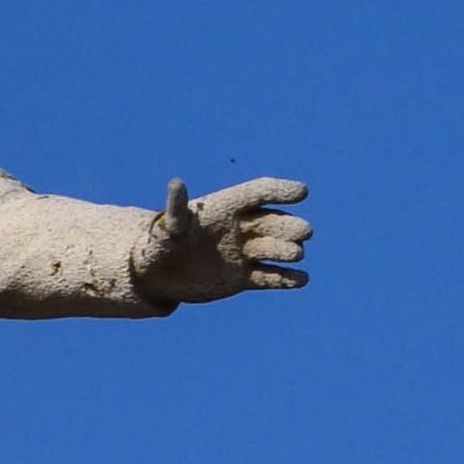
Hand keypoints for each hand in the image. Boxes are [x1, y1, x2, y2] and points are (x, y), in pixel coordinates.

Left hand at [138, 177, 312, 302]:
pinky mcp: (245, 278)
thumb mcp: (170, 227)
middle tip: (303, 232)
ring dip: (288, 251)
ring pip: (275, 249)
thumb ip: (177, 208)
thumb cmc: (161, 243)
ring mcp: (245, 253)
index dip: (281, 191)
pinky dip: (286, 280)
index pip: (260, 192)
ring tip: (294, 254)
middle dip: (289, 226)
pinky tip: (301, 281)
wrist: (159, 275)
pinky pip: (270, 277)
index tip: (303, 192)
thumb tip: (176, 183)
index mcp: (227, 206)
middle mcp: (241, 228)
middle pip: (273, 221)